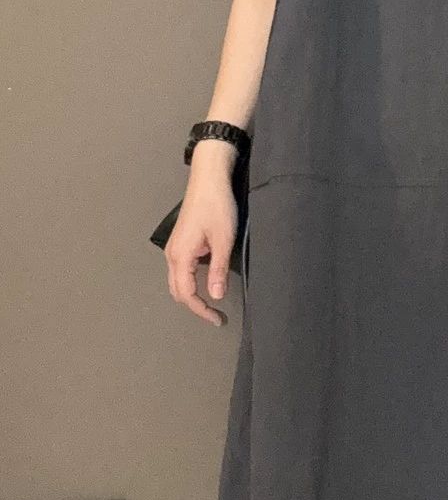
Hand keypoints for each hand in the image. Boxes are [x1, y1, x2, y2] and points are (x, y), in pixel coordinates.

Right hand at [164, 154, 237, 325]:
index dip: (201, 310)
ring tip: (212, 303)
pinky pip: (181, 269)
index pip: (186, 294)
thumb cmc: (217, 207)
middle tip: (215, 315)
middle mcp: (172, 255)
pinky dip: (190, 281)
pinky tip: (207, 281)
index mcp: (181, 256)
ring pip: (177, 281)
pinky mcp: (181, 242)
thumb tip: (216, 295)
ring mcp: (174, 248)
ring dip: (191, 295)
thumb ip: (218, 270)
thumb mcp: (223, 240)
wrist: (209, 180)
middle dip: (195, 306)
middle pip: (177, 291)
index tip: (217, 319)